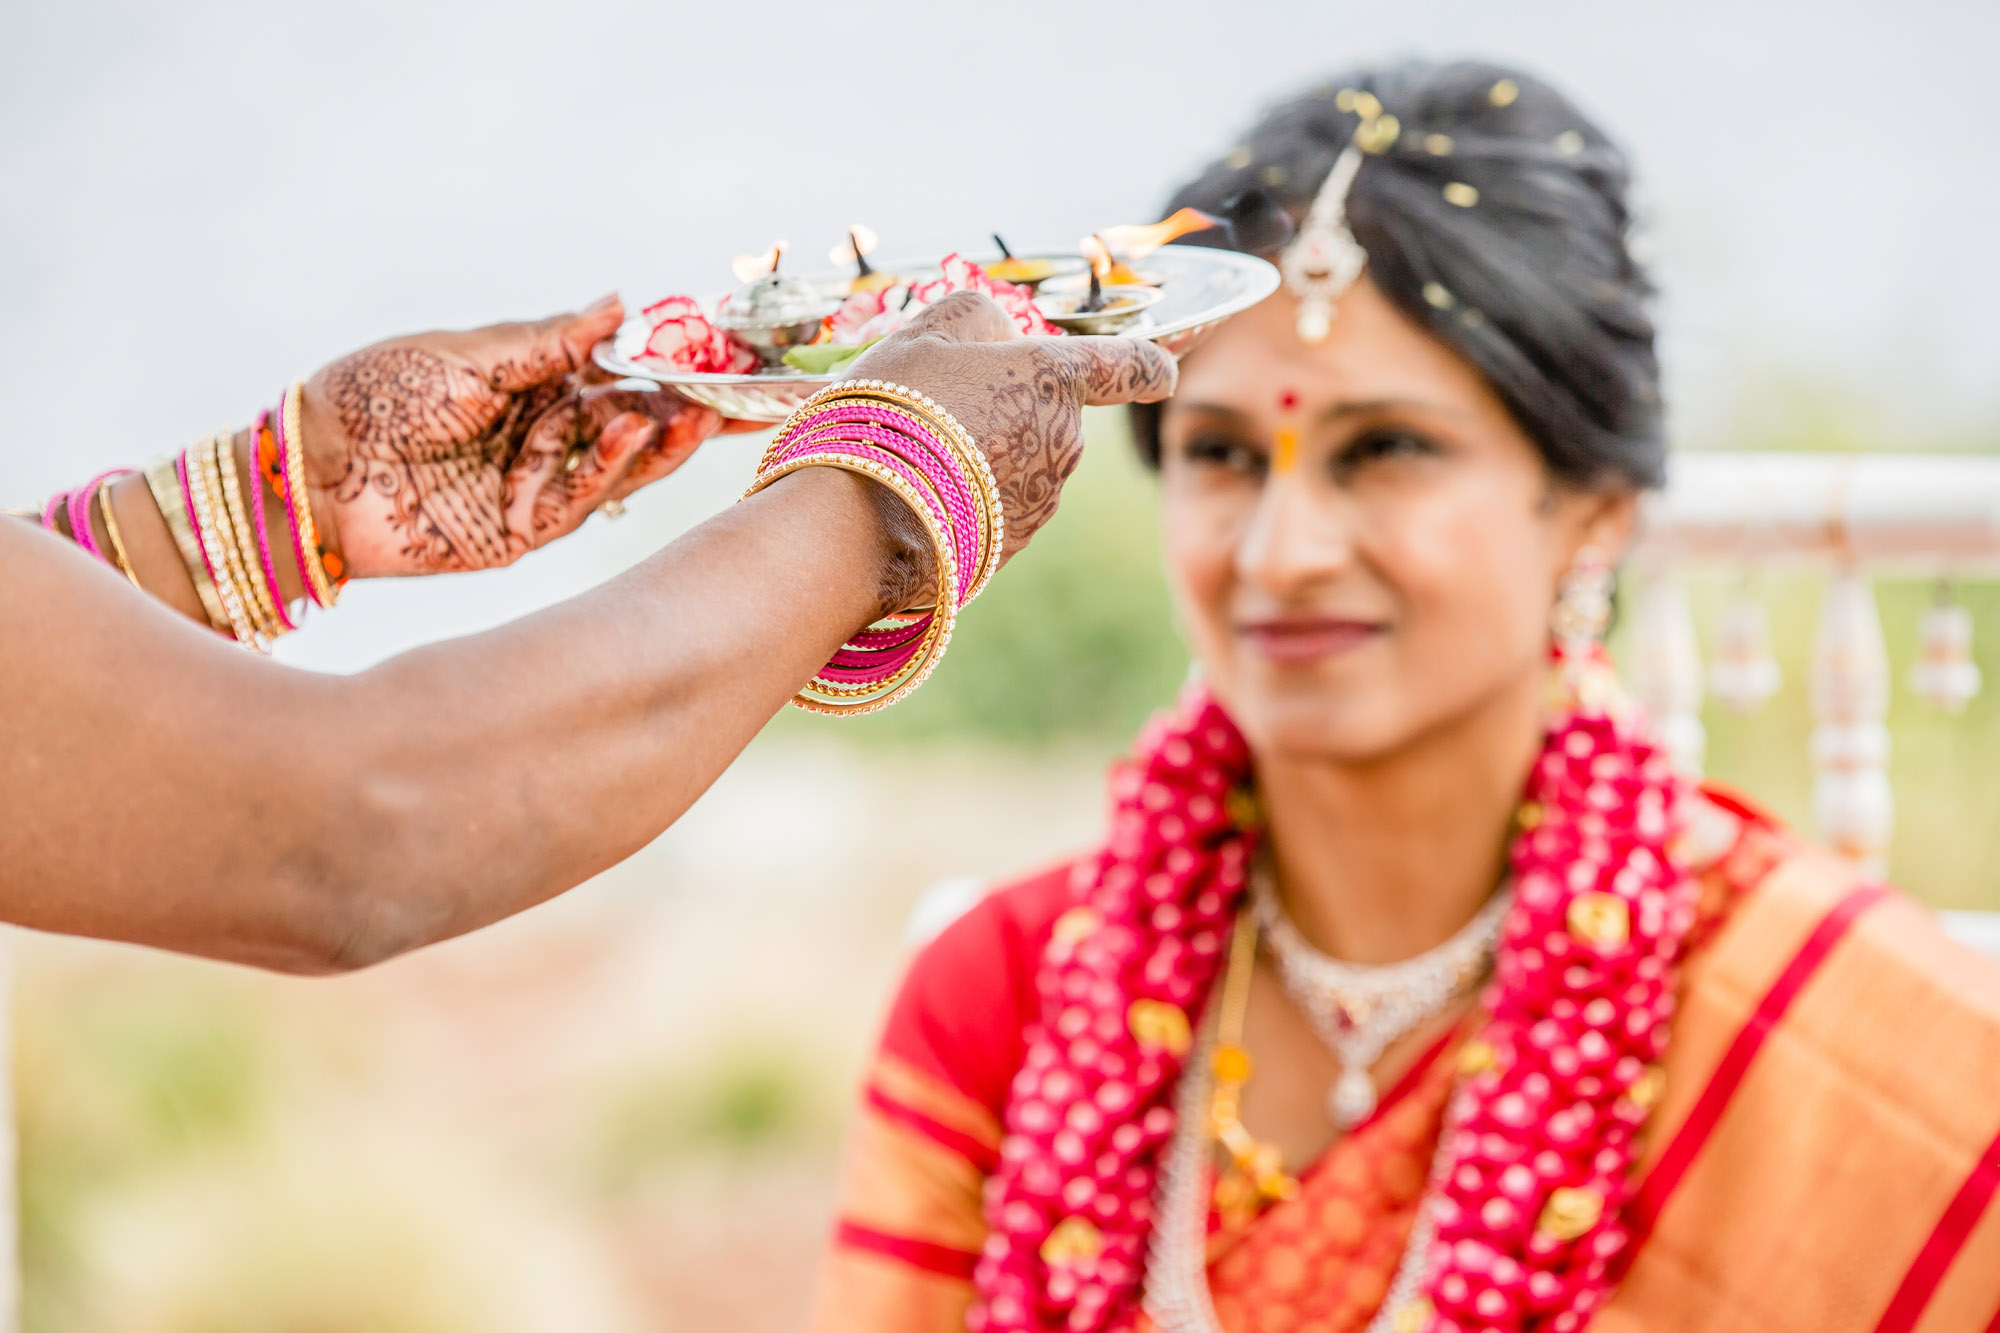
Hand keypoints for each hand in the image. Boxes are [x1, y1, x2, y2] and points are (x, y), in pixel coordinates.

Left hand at [300, 297, 724, 577]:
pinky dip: (616, 467)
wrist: (314, 470)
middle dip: (691, 414)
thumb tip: (619, 303)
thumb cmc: (374, 396)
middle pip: (637, 427)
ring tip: (701, 416)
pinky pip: (585, 499)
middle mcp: (544, 437)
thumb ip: (548, 341)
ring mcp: (538, 487)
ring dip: (665, 442)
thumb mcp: (466, 354)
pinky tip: (638, 430)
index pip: (620, 377)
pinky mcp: (525, 534)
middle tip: (745, 399)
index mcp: (531, 385)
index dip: (673, 372)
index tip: (729, 361)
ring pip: (624, 468)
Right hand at [842, 292, 1176, 566]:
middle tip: (941, 403)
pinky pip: (1000, 505)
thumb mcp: (926, 333)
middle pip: (1053, 412)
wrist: (860, 521)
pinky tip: (920, 492)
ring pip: (1023, 460)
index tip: (1154, 372)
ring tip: (919, 452)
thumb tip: (1000, 339)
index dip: (1147, 365)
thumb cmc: (893, 413)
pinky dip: (971, 496)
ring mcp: (1042, 500)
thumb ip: (977, 317)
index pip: (1136, 366)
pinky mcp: (1013, 544)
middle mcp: (1065, 442)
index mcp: (1057, 379)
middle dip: (1011, 404)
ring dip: (986, 452)